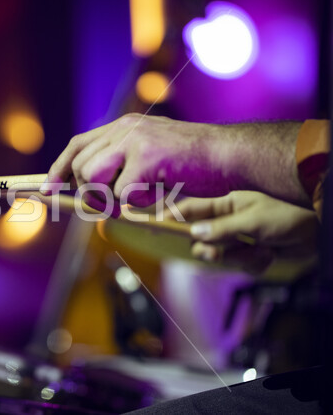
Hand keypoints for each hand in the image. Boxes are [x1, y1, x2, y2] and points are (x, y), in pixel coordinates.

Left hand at [42, 114, 306, 207]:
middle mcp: (125, 129)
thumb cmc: (196, 163)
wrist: (233, 156)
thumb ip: (123, 166)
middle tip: (113, 204)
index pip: (77, 145)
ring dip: (109, 198)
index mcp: (124, 126)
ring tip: (139, 198)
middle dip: (89, 192)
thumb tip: (93, 193)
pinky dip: (136, 204)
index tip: (48, 189)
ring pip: (92, 178)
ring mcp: (134, 141)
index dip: (59, 168)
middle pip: (80, 166)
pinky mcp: (146, 158)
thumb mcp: (152, 156)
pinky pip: (121, 193)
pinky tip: (159, 195)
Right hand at [171, 191, 318, 273]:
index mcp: (225, 205)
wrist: (317, 233)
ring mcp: (238, 238)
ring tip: (261, 251)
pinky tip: (269, 255)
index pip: (190, 209)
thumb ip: (223, 229)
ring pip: (221, 255)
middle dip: (210, 249)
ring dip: (240, 258)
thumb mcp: (254, 221)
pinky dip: (253, 264)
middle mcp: (228, 221)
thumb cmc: (288, 217)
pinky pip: (239, 265)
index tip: (153, 224)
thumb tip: (195, 233)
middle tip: (216, 254)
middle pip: (201, 238)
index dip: (170, 216)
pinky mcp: (250, 253)